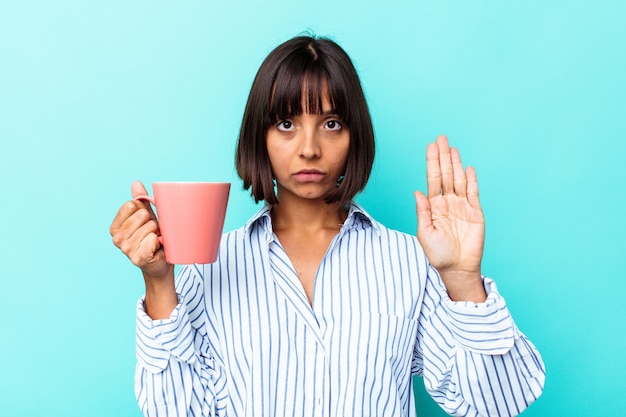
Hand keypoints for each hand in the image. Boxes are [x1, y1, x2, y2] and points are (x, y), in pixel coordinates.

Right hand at [110, 181, 172, 280]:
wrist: (161, 263)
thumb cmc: (153, 238)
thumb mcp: (146, 217)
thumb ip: (140, 200)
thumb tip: (136, 183)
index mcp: (115, 227)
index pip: (130, 204)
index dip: (144, 209)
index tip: (146, 220)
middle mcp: (117, 238)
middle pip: (142, 214)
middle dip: (153, 221)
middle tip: (153, 232)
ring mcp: (126, 249)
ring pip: (150, 226)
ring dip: (157, 232)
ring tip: (156, 240)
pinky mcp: (138, 257)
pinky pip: (152, 238)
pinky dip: (159, 241)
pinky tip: (156, 248)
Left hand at [414, 135, 485, 301]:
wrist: (456, 268)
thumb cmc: (438, 254)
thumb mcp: (425, 232)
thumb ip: (422, 212)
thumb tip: (417, 192)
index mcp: (434, 206)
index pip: (433, 179)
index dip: (432, 163)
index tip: (431, 146)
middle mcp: (448, 202)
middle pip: (446, 174)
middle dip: (443, 157)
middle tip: (441, 138)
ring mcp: (462, 206)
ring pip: (459, 180)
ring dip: (456, 164)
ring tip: (452, 148)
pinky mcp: (476, 213)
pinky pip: (473, 193)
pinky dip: (471, 181)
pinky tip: (468, 168)